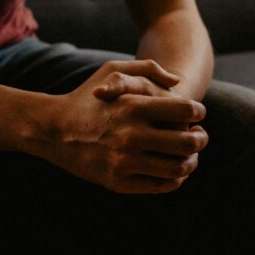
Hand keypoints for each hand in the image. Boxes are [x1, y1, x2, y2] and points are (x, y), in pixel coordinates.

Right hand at [35, 59, 208, 193]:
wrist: (53, 129)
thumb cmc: (86, 96)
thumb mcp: (112, 69)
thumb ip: (148, 69)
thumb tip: (178, 82)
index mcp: (133, 106)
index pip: (185, 112)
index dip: (198, 113)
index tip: (198, 116)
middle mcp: (131, 135)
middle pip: (187, 142)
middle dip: (201, 139)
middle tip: (200, 137)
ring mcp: (124, 162)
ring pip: (178, 168)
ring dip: (191, 162)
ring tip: (190, 156)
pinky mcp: (118, 182)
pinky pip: (160, 185)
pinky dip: (174, 180)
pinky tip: (174, 171)